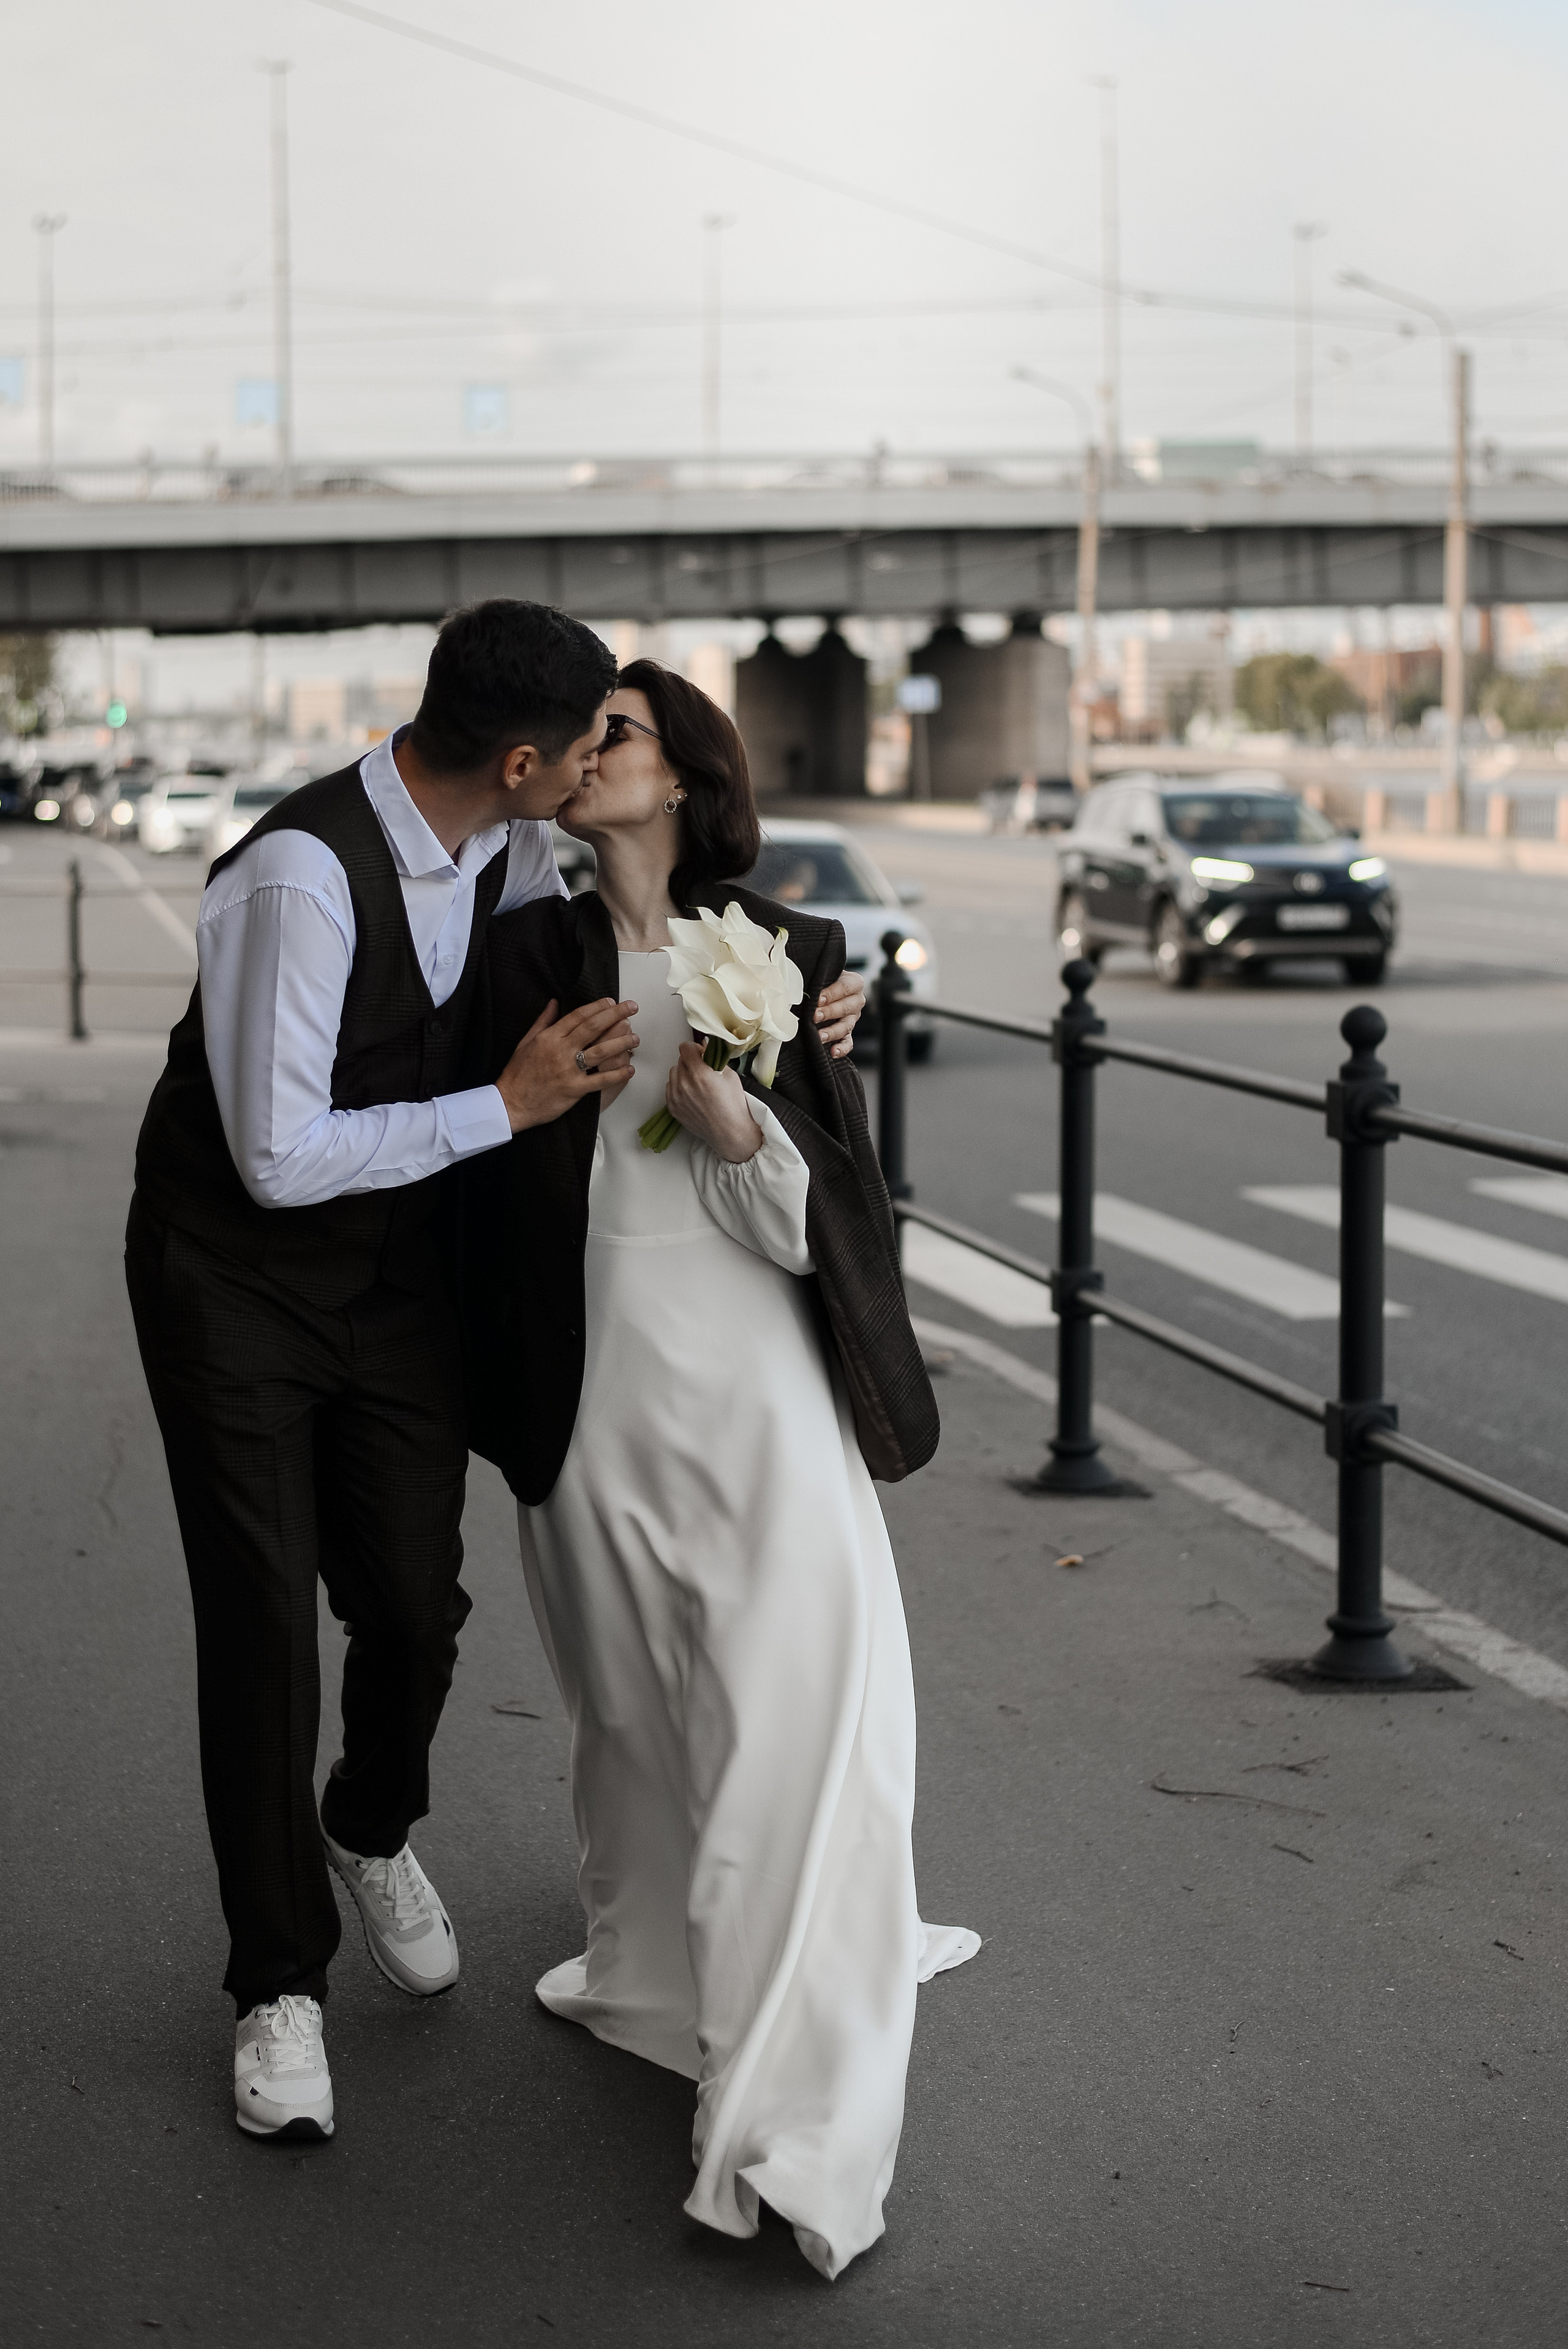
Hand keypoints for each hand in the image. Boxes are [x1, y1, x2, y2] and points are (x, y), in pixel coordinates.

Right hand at [494, 997, 638, 1134]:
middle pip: (593, 1028)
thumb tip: (555, 1002)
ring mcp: (568, 1070)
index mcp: (549, 1037)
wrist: (510, 1103)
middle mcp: (561, 1050)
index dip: (597, 1007)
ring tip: (635, 1038)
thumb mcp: (526, 1041)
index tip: (612, 1001)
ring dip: (621, 1043)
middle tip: (632, 1008)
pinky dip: (617, 1074)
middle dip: (615, 1015)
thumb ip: (543, 1021)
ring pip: (601, 1052)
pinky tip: (630, 1068)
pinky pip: (600, 1080)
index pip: (578, 1016)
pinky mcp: (574, 1089)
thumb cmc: (517, 1073)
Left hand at [665, 1042, 761, 1163]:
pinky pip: (670, 1088)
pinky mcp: (672, 1107)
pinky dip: (678, 1087)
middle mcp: (684, 1084)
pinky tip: (692, 1094)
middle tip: (703, 1071)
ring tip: (697, 1084)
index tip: (701, 1054)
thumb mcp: (730, 1075)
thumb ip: (714, 1058)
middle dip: (691, 1062)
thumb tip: (704, 1046)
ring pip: (673, 1073)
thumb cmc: (733, 1106)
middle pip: (680, 1060)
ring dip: (683, 1074)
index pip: (685, 1047)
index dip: (695, 1049)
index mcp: (699, 1073)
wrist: (729, 1132)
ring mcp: (676, 1097)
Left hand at [814, 970, 865, 1058]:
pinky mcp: (848, 1033)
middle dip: (829, 1012)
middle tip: (814, 1016)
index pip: (845, 987)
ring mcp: (853, 1018)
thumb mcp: (822, 974)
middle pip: (846, 1008)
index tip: (818, 999)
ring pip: (846, 1026)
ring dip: (832, 1032)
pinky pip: (848, 1043)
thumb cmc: (821, 979)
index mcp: (854, 983)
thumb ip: (816, 977)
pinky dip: (842, 1048)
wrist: (823, 989)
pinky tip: (832, 1052)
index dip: (831, 993)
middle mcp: (857, 1001)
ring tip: (819, 1036)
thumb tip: (797, 982)